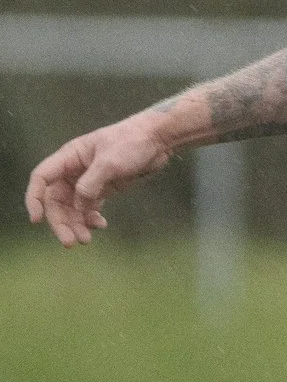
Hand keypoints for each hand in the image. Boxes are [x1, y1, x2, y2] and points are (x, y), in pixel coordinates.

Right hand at [23, 112, 178, 246]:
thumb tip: (78, 206)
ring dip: (76, 224)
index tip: (37, 220)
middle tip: (70, 242)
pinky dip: (91, 219)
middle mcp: (74, 170)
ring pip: (72, 207)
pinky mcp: (103, 188)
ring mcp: (88, 180)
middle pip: (56, 200)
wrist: (157, 140)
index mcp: (69, 158)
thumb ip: (91, 183)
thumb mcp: (110, 162)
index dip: (34, 199)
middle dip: (61, 222)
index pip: (42, 178)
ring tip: (86, 239)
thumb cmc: (131, 143)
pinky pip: (89, 208)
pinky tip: (101, 225)